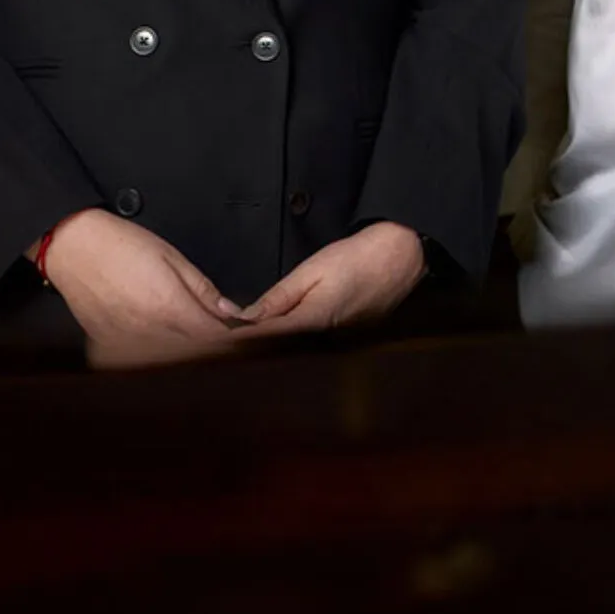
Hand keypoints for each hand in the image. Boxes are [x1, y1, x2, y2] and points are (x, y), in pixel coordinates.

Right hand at [40, 208, 242, 368]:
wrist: (74, 249)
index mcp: (169, 308)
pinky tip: (156, 335)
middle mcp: (148, 333)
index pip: (213, 336)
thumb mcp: (173, 258)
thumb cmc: (122, 246)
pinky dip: (155, 352)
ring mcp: (125, 345)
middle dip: (209, 342)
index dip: (230, 336)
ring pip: (168, 360)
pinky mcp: (107, 350)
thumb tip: (229, 310)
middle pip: (192, 351)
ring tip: (182, 327)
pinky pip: (140, 359)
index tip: (239, 331)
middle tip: (215, 328)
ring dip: (183, 350)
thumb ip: (203, 289)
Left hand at [237, 222, 426, 337]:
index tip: (211, 346)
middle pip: (277, 355)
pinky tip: (277, 342)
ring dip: (269, 352)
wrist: (402, 258)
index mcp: (311, 325)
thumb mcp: (312, 270)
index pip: (263, 342)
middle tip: (220, 348)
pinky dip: (291, 347)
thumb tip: (241, 318)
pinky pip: (310, 350)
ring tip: (242, 346)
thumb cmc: (356, 257)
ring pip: (293, 355)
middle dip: (249, 352)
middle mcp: (323, 345)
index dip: (236, 345)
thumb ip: (277, 298)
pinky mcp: (347, 346)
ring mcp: (337, 348)